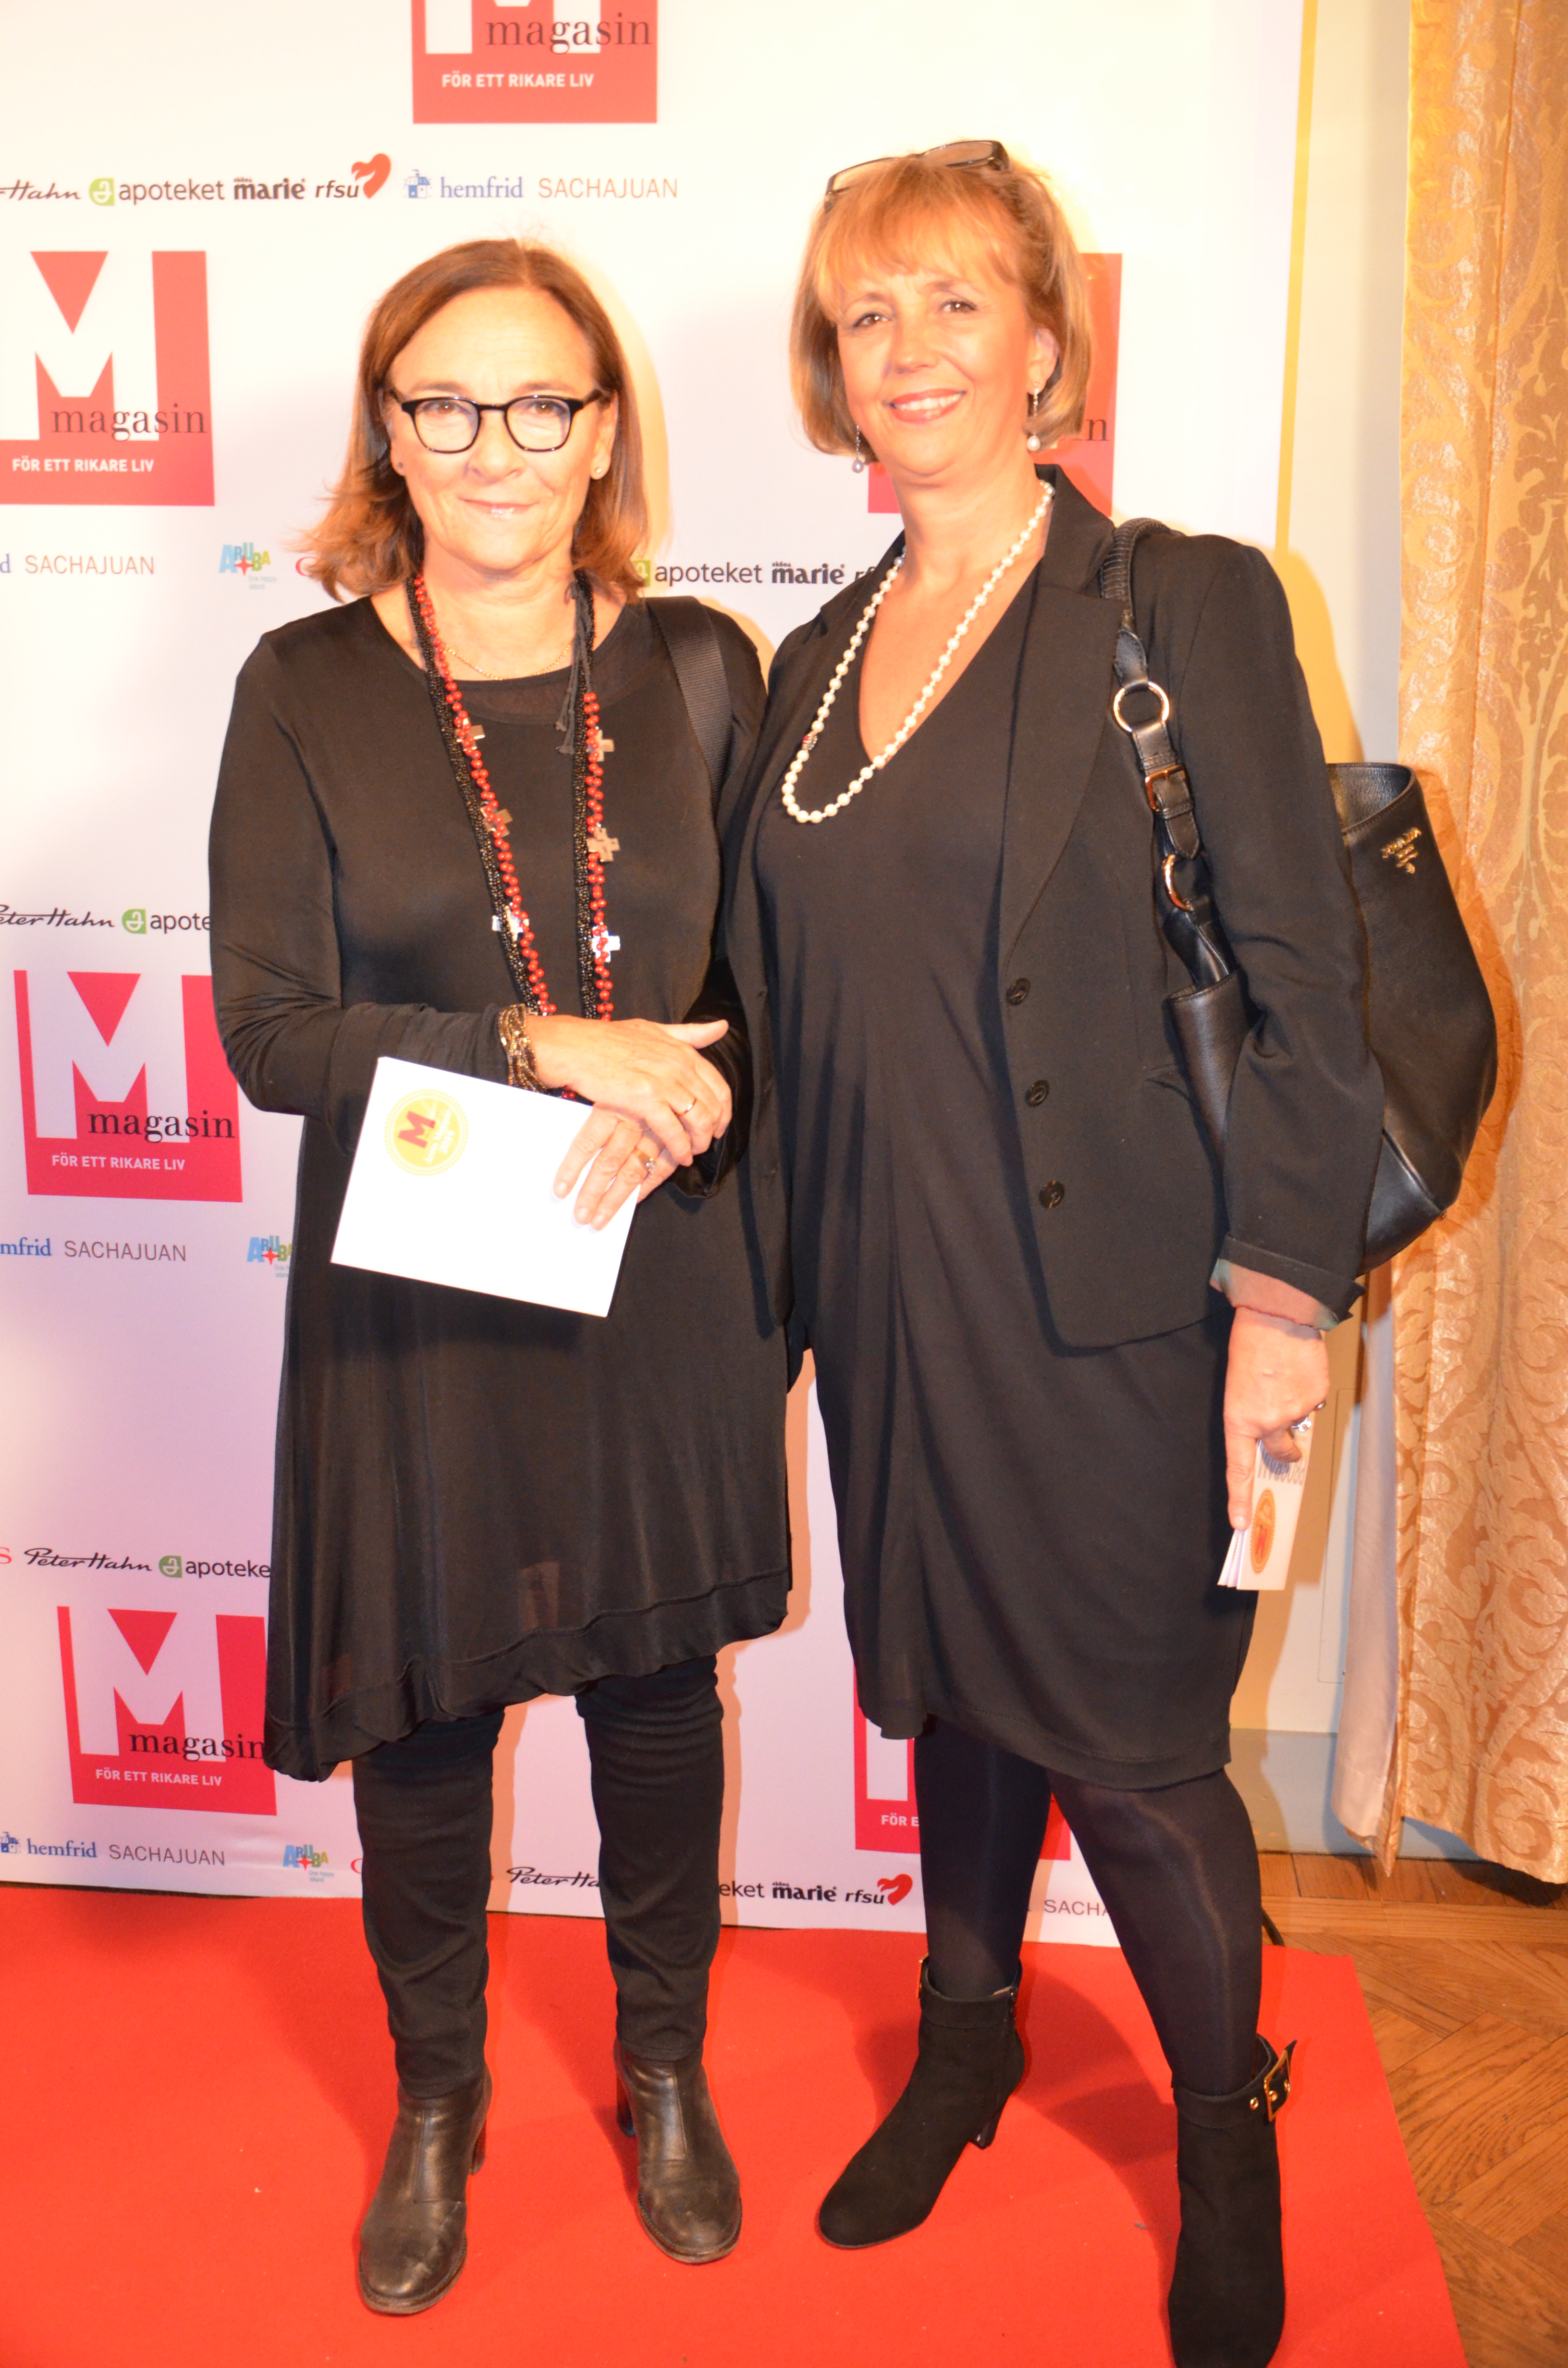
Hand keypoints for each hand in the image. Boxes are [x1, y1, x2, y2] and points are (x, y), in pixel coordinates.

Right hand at [540, 1016, 729, 1227]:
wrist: (576, 1047)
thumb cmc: (610, 1039)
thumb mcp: (654, 1029)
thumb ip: (689, 1033)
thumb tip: (722, 1027)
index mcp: (683, 1051)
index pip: (719, 1085)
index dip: (724, 1110)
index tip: (720, 1124)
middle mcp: (679, 1065)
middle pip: (713, 1106)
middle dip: (714, 1129)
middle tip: (706, 1144)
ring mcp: (663, 1082)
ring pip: (699, 1119)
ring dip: (700, 1141)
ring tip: (693, 1153)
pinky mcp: (645, 1099)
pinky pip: (673, 1130)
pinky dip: (680, 1147)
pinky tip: (679, 1157)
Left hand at [1222, 1306, 1328, 1528]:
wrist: (1278, 1315)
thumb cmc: (1250, 1344)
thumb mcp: (1237, 1384)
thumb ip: (1252, 1413)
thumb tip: (1276, 1429)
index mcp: (1240, 1419)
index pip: (1239, 1467)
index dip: (1240, 1498)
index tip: (1242, 1523)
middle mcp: (1268, 1421)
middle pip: (1280, 1450)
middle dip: (1285, 1447)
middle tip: (1285, 1435)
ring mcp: (1296, 1412)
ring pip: (1298, 1421)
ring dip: (1294, 1406)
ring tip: (1285, 1375)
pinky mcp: (1317, 1398)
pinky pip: (1314, 1403)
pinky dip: (1309, 1392)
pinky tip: (1299, 1370)